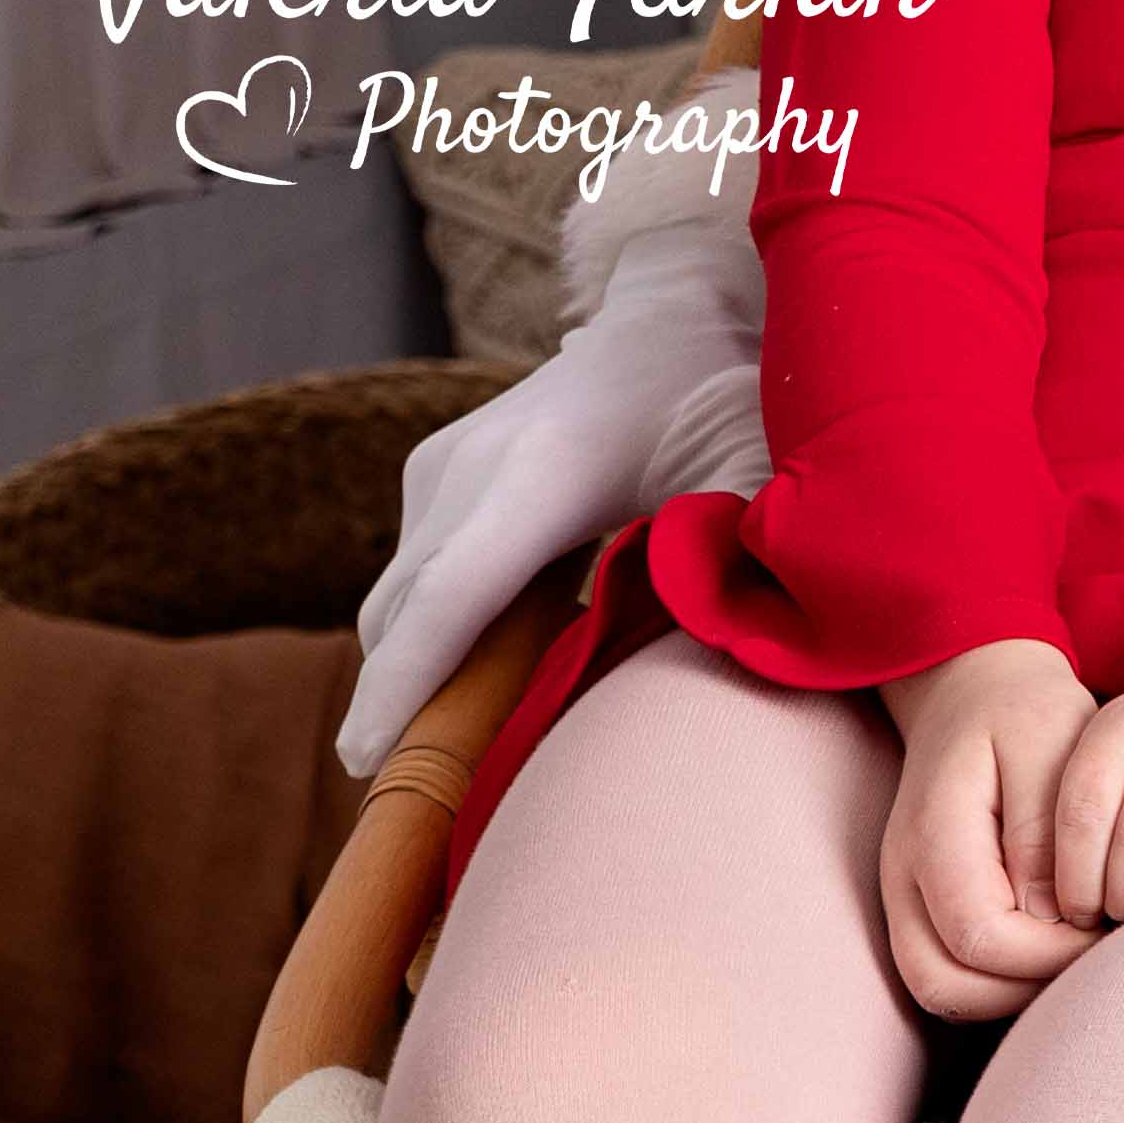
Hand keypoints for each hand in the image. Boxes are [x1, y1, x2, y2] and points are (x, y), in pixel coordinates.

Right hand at [338, 206, 764, 771]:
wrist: (676, 310)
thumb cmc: (727, 393)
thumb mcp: (760, 466)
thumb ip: (751, 556)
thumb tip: (743, 648)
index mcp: (546, 471)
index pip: (451, 596)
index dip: (404, 685)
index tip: (363, 765)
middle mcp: (474, 467)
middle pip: (407, 613)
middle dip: (396, 707)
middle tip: (405, 812)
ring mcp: (444, 465)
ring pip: (400, 599)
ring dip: (411, 674)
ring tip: (444, 758)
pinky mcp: (435, 474)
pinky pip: (414, 575)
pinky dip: (427, 632)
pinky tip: (479, 678)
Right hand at [876, 637, 1099, 1014]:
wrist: (975, 692)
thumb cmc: (1024, 714)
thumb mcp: (1048, 744)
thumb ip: (1043, 831)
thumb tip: (1055, 918)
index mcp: (933, 835)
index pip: (980, 937)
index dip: (1051, 953)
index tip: (1110, 928)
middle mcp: (903, 880)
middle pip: (948, 986)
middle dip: (1030, 988)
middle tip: (1098, 954)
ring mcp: (904, 901)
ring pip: (943, 993)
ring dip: (1014, 994)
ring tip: (1078, 955)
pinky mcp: (922, 911)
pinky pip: (951, 976)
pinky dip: (1000, 983)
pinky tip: (1053, 950)